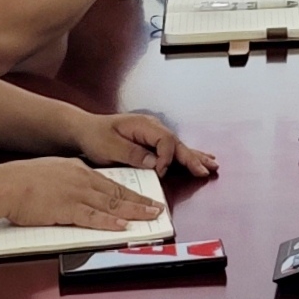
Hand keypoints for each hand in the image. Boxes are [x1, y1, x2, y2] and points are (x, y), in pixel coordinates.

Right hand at [0, 156, 167, 230]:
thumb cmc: (23, 180)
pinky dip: (110, 222)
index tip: (144, 197)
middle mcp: (82, 180)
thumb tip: (77, 190)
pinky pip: (93, 217)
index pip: (111, 182)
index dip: (131, 192)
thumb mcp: (52, 171)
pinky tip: (123, 226)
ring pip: (112, 204)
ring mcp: (76, 194)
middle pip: (118, 192)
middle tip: (158, 208)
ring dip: (134, 211)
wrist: (7, 185)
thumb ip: (68, 179)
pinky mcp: (67, 209)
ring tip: (151, 217)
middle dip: (141, 201)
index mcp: (78, 170)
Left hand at [88, 110, 217, 181]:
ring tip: (212, 164)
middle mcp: (152, 127)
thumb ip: (132, 153)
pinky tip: (200, 158)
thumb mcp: (109, 146)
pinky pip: (172, 149)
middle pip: (177, 143)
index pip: (165, 140)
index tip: (159, 172)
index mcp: (143, 125)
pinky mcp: (151, 142)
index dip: (166, 157)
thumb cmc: (95, 136)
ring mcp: (153, 134)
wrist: (85, 130)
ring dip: (194, 156)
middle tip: (205, 170)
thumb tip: (154, 163)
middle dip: (192, 157)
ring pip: (178, 146)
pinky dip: (187, 155)